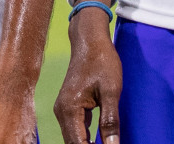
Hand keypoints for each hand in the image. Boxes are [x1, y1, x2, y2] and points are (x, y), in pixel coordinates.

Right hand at [54, 4, 122, 143]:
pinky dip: (84, 138)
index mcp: (70, 109)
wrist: (90, 40)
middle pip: (73, 143)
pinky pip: (75, 128)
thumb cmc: (102, 61)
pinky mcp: (69, 106)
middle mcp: (62, 111)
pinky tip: (97, 142)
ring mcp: (63, 109)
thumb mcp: (111, 91)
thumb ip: (111, 121)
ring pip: (73, 138)